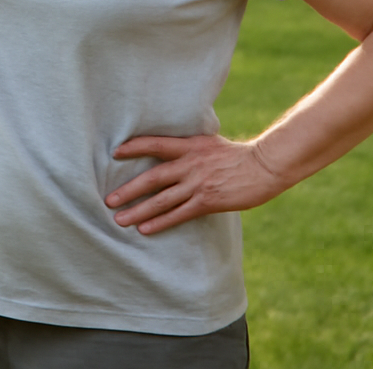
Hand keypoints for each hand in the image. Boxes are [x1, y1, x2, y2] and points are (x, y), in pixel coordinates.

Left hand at [105, 133, 289, 234]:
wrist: (264, 166)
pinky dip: (160, 222)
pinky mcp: (208, 201)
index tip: (115, 152)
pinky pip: (179, 214)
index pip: (155, 144)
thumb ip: (187, 148)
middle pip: (152, 178)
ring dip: (138, 210)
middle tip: (108, 200)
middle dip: (128, 190)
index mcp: (189, 146)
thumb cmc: (236, 155)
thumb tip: (169, 149)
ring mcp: (198, 184)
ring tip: (120, 219)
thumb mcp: (208, 142)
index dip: (134, 147)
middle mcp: (189, 164)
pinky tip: (145, 228)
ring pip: (162, 200)